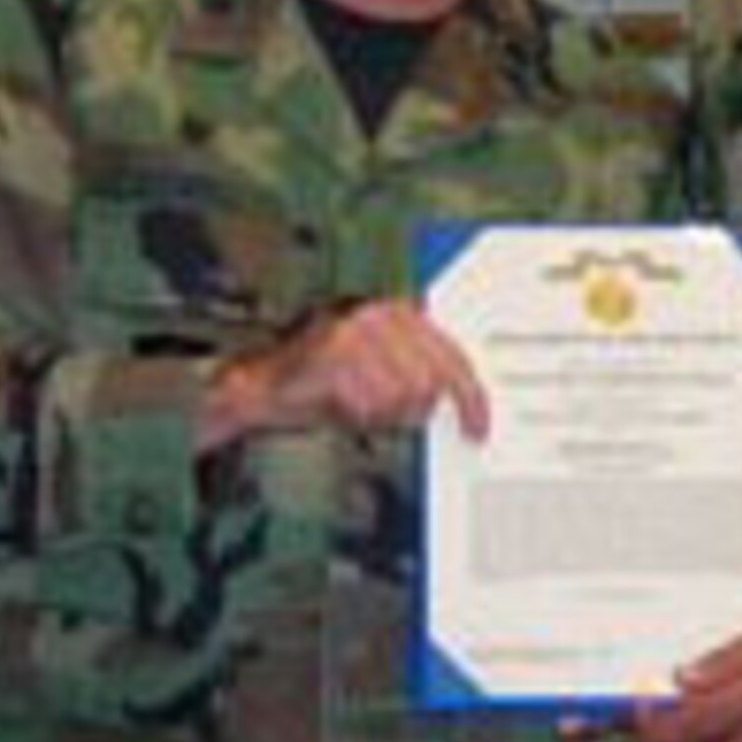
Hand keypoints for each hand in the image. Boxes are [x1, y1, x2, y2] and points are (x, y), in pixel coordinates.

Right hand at [199, 297, 488, 448]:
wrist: (264, 384)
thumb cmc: (325, 382)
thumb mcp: (381, 371)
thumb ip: (417, 375)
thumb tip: (453, 401)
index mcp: (401, 313)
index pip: (453, 357)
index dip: (470, 398)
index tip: (478, 428)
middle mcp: (384, 315)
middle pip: (429, 383)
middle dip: (409, 411)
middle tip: (382, 414)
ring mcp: (359, 330)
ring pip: (401, 396)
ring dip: (379, 413)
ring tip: (354, 402)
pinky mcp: (337, 350)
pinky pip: (368, 402)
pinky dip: (355, 414)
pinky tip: (337, 401)